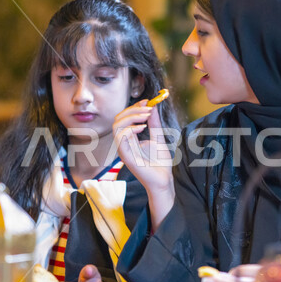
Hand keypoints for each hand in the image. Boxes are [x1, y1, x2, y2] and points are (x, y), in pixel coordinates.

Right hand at [113, 100, 174, 227]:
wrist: (163, 180)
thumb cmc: (160, 163)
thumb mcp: (158, 137)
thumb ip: (154, 123)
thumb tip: (152, 107)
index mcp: (130, 138)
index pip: (124, 118)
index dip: (134, 107)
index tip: (147, 101)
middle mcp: (124, 143)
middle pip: (118, 119)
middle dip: (132, 109)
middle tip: (148, 107)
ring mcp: (123, 149)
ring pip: (116, 126)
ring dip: (132, 117)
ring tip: (146, 116)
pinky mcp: (125, 156)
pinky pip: (120, 138)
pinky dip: (130, 128)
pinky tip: (143, 128)